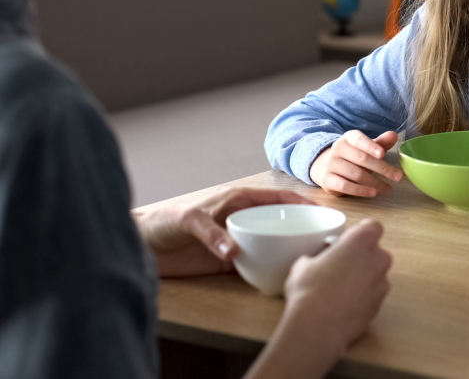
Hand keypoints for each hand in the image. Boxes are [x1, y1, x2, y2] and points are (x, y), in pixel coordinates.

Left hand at [136, 187, 313, 277]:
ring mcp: (238, 241)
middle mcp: (243, 219)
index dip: (302, 202)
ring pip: (272, 243)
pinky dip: (269, 268)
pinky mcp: (229, 263)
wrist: (140, 247)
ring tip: (310, 257)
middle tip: (324, 238)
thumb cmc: (163, 222)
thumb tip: (234, 252)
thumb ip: (211, 233)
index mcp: (238, 200)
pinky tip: (282, 274)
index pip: (278, 198)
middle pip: (280, 221)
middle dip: (302, 226)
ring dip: (289, 248)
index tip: (322, 211)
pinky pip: (256, 264)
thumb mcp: (188, 220)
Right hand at [245, 219, 392, 378]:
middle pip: (376, 252)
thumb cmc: (308, 289)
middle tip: (340, 266)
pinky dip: (362, 298)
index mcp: (362, 241)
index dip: (361, 232)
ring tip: (340, 290)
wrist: (318, 327)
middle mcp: (378, 259)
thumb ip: (317, 257)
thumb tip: (314, 263)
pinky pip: (372, 296)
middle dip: (362, 257)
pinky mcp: (380, 306)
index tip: (348, 241)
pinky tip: (343, 306)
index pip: (373, 226)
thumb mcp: (302, 265)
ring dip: (363, 278)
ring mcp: (382, 284)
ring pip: (375, 275)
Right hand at [311, 130, 402, 196]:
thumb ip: (380, 143)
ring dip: (375, 183)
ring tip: (388, 188)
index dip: (371, 146)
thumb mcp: (366, 148)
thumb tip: (394, 135)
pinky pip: (345, 186)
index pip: (359, 139)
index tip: (382, 154)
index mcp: (348, 138)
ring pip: (356, 174)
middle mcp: (338, 149)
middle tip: (398, 176)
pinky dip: (361, 191)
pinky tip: (373, 193)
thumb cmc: (353, 156)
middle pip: (362, 159)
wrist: (326, 166)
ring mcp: (331, 164)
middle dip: (382, 168)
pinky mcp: (327, 180)